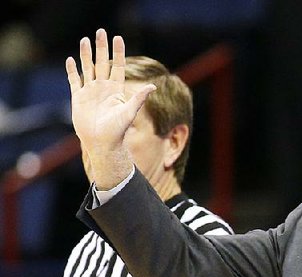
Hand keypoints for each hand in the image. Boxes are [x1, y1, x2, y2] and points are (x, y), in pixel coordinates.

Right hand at [65, 28, 154, 188]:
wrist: (102, 144)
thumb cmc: (117, 131)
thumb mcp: (129, 112)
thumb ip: (139, 98)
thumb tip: (153, 87)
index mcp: (116, 90)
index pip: (117, 66)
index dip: (118, 53)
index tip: (118, 38)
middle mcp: (103, 88)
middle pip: (101, 63)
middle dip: (101, 48)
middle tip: (101, 31)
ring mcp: (90, 92)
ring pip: (88, 69)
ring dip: (86, 55)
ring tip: (85, 40)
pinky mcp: (79, 98)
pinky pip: (75, 81)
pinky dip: (73, 71)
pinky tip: (71, 60)